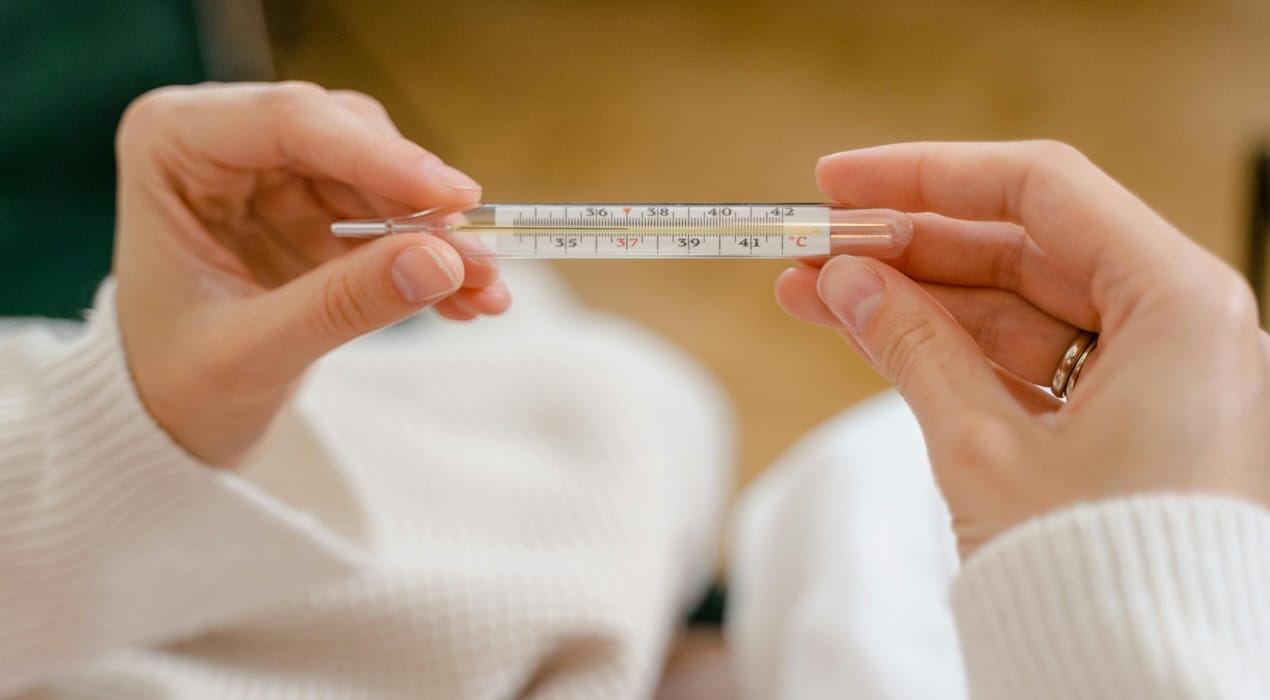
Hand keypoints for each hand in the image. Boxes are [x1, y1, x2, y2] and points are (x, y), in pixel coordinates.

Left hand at [113, 82, 509, 466]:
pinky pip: (391, 217)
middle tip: (481, 260)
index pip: (289, 122)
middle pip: (348, 138)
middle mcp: (224, 141)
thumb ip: (343, 305)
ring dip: (437, 234)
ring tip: (485, 290)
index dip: (380, 156)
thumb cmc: (174, 384)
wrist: (163, 421)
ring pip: (382, 176)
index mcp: (170, 146)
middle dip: (419, 202)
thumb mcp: (252, 353)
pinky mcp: (315, 209)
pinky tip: (468, 299)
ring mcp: (274, 173)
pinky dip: (429, 258)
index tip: (455, 200)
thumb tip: (445, 262)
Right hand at [777, 141, 1269, 556]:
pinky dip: (948, 346)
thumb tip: (843, 281)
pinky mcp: (1120, 415)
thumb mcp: (983, 448)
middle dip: (906, 247)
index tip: (840, 182)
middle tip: (813, 246)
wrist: (1140, 678)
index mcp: (1179, 304)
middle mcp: (1178, 324)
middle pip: (1021, 246)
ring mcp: (1150, 371)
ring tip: (814, 293)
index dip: (927, 175)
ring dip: (913, 297)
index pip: (1040, 191)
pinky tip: (869, 332)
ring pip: (1014, 303)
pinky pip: (1023, 356)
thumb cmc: (1099, 575)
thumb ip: (910, 346)